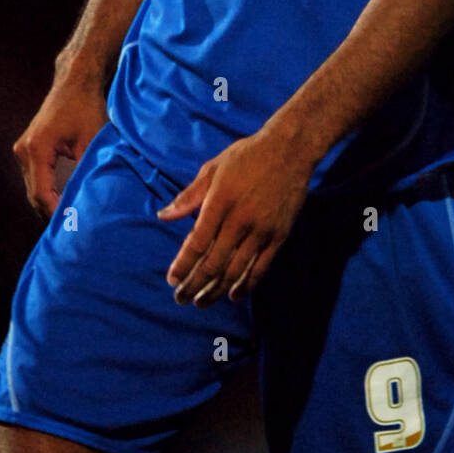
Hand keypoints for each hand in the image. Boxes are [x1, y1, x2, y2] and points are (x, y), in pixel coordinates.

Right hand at [12, 70, 107, 222]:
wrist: (75, 82)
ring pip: (32, 187)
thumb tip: (87, 200)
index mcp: (36, 149)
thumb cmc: (86, 107)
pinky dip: (46, 190)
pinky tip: (62, 201)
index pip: (41, 192)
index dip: (55, 212)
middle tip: (72, 229)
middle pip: (33, 193)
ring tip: (68, 219)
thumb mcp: (91, 140)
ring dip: (48, 203)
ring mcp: (23, 149)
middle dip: (51, 212)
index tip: (72, 225)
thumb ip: (85, 170)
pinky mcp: (28, 148)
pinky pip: (34, 177)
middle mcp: (24, 150)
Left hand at [156, 126, 311, 306]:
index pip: (196, 243)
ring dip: (216, 291)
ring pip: (235, 271)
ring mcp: (261, 231)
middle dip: (194, 284)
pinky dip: (246, 285)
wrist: (289, 150)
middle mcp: (240, 220)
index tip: (172, 279)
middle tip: (180, 298)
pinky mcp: (279, 236)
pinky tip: (233, 295)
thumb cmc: (247, 156)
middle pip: (213, 263)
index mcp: (220, 202)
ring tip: (201, 302)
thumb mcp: (213, 169)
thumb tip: (163, 216)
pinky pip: (261, 268)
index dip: (182, 265)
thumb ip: (189, 196)